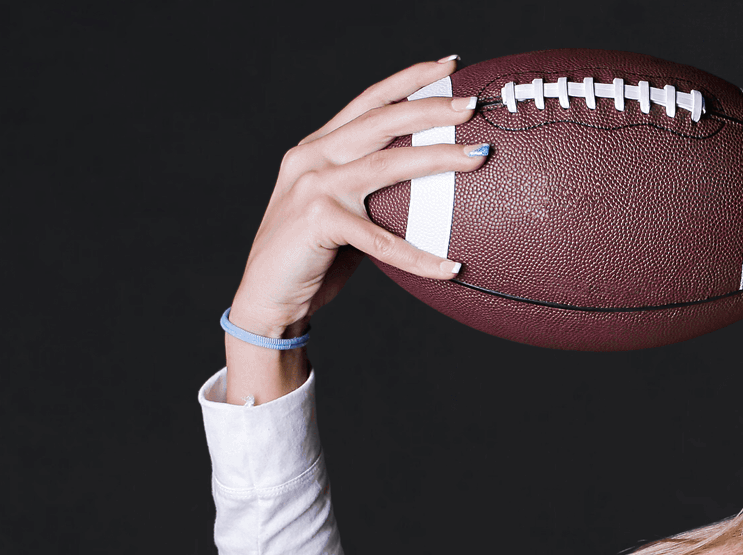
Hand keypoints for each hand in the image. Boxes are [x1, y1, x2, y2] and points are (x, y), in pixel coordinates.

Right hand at [221, 56, 487, 403]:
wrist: (264, 300)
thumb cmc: (309, 258)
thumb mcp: (339, 211)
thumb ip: (370, 192)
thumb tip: (431, 186)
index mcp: (317, 147)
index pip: (369, 101)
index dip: (410, 79)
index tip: (450, 66)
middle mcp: (312, 157)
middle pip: (381, 119)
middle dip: (430, 106)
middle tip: (471, 104)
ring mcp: (313, 187)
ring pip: (387, 164)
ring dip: (438, 157)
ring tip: (477, 157)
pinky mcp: (318, 222)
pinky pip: (381, 239)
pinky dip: (418, 256)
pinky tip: (449, 266)